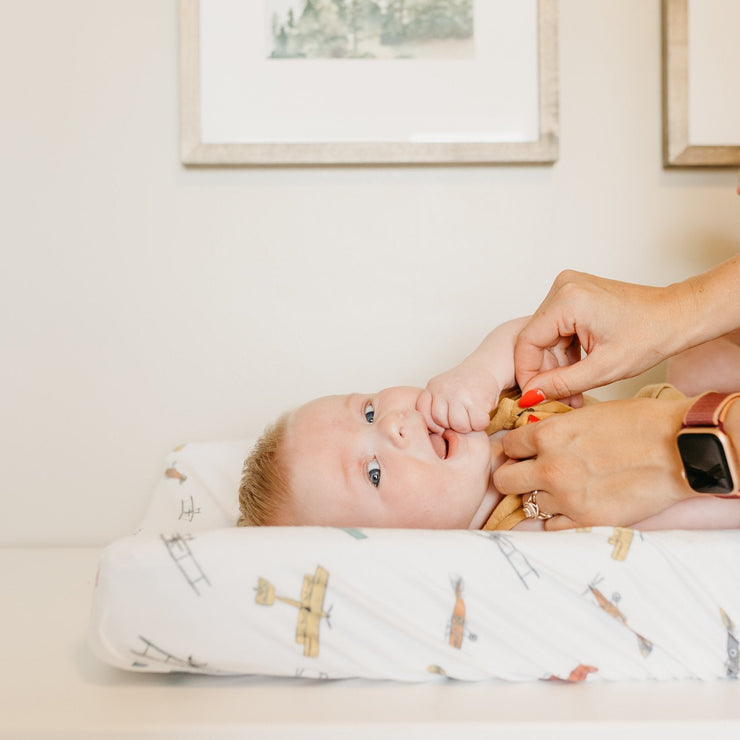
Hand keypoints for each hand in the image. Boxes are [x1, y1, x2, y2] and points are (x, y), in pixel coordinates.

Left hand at [416, 360, 497, 433]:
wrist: (485, 367)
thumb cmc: (463, 386)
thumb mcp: (442, 390)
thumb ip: (435, 407)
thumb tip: (435, 435)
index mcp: (432, 387)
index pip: (424, 415)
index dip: (434, 425)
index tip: (444, 424)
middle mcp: (443, 390)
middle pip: (441, 422)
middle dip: (453, 425)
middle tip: (463, 416)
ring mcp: (459, 394)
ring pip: (459, 425)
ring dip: (468, 426)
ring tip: (472, 415)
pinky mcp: (477, 400)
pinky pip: (477, 424)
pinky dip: (481, 423)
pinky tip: (482, 414)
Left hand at [492, 397, 694, 528]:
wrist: (679, 449)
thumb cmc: (639, 424)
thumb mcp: (585, 415)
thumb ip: (554, 429)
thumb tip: (531, 438)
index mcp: (548, 435)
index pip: (507, 446)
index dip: (516, 448)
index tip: (525, 451)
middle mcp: (551, 468)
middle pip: (503, 480)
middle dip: (514, 475)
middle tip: (530, 473)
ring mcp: (567, 498)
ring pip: (528, 504)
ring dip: (540, 496)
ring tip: (563, 487)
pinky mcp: (587, 521)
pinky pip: (551, 526)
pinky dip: (558, 517)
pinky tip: (574, 504)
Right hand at [514, 271, 689, 400]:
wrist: (678, 315)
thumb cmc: (651, 335)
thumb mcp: (604, 369)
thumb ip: (561, 384)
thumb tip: (530, 396)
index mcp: (567, 300)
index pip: (527, 342)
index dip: (527, 373)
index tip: (532, 397)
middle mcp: (563, 287)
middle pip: (535, 338)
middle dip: (544, 371)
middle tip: (557, 398)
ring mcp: (568, 288)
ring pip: (545, 335)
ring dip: (555, 364)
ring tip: (571, 389)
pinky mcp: (575, 294)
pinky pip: (557, 328)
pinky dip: (564, 351)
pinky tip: (576, 370)